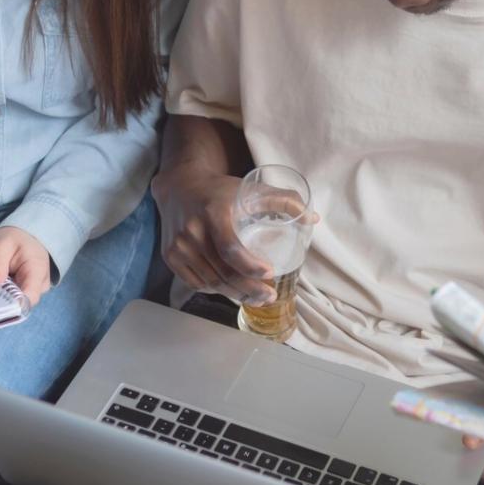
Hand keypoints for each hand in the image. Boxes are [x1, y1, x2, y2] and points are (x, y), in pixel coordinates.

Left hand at [0, 226, 52, 306]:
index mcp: (37, 272)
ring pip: (15, 301)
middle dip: (0, 299)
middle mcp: (40, 285)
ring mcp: (35, 288)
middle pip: (20, 303)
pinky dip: (3, 292)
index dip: (8, 304)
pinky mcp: (28, 289)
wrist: (27, 234)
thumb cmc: (17, 236)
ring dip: (0, 295)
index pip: (26, 300)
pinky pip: (14, 296)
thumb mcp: (2, 245)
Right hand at [152, 169, 311, 305]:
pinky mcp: (171, 257)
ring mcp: (179, 246)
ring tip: (257, 297)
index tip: (270, 273)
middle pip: (223, 272)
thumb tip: (313, 218)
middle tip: (270, 295)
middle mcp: (192, 231)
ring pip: (211, 282)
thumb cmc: (221, 191)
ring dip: (236, 294)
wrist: (179, 187)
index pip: (230, 247)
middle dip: (249, 289)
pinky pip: (197, 282)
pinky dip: (216, 289)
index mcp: (213, 213)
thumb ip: (284, 201)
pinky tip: (232, 289)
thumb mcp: (251, 189)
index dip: (250, 266)